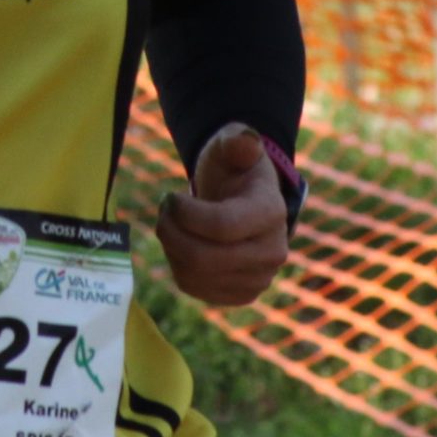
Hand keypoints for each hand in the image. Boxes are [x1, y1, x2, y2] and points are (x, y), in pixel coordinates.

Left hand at [156, 125, 288, 305]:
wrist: (244, 200)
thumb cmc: (234, 169)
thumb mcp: (233, 146)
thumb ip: (237, 141)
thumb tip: (247, 142)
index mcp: (271, 213)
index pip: (222, 227)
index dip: (185, 214)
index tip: (171, 196)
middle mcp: (272, 253)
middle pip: (204, 258)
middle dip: (171, 231)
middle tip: (163, 210)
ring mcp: (258, 278)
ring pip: (194, 275)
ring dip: (171, 247)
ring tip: (171, 222)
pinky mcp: (240, 295)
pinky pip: (194, 288)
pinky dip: (177, 265)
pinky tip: (181, 243)